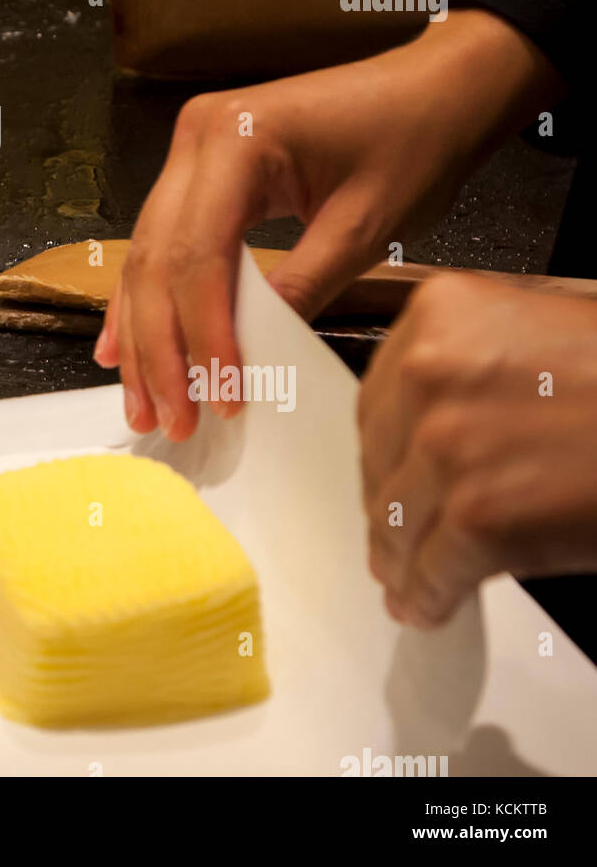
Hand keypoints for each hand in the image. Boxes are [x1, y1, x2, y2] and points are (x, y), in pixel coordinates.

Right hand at [96, 10, 561, 439]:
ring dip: (143, 333)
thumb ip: (302, 287)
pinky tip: (123, 344)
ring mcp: (192, 150)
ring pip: (147, 255)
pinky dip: (148, 298)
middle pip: (158, 258)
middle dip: (160, 347)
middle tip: (167, 416)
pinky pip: (163, 242)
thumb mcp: (364, 225)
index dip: (202, 334)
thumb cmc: (412, 139)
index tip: (218, 397)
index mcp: (236, 136)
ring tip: (143, 400)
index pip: (198, 254)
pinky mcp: (201, 169)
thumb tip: (254, 359)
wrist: (434, 88)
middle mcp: (197, 137)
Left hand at [360, 274, 596, 626]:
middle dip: (390, 504)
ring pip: (397, 519)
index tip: (385, 475)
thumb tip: (437, 423)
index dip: (384, 451)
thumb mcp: (541, 328)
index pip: (381, 399)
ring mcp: (447, 443)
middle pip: (380, 459)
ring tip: (404, 580)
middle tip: (393, 535)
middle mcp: (428, 372)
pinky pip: (432, 569)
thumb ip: (474, 363)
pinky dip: (427, 596)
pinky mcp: (478, 516)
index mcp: (440, 315)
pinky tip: (428, 606)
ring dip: (399, 558)